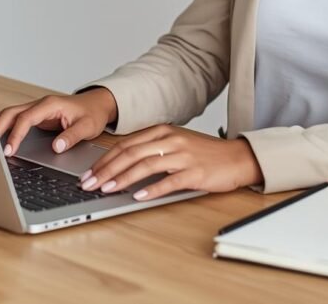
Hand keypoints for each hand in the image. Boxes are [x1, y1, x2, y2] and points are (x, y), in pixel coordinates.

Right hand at [0, 87, 117, 156]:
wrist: (97, 104)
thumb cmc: (92, 113)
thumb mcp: (88, 126)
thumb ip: (72, 136)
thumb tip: (56, 147)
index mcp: (50, 105)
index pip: (26, 118)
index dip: (16, 134)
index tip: (9, 150)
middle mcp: (40, 105)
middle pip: (11, 113)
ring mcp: (36, 109)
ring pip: (10, 115)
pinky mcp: (35, 116)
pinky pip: (15, 120)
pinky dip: (4, 128)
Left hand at [79, 124, 262, 201]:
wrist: (237, 157)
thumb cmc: (205, 154)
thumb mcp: (176, 143)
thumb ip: (152, 150)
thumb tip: (121, 165)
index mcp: (164, 131)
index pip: (126, 144)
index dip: (105, 159)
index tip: (89, 173)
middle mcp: (171, 140)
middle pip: (131, 154)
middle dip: (106, 170)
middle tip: (89, 183)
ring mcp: (183, 155)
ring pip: (145, 165)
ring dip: (122, 178)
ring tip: (106, 189)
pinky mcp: (194, 172)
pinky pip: (169, 180)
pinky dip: (151, 189)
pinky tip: (138, 196)